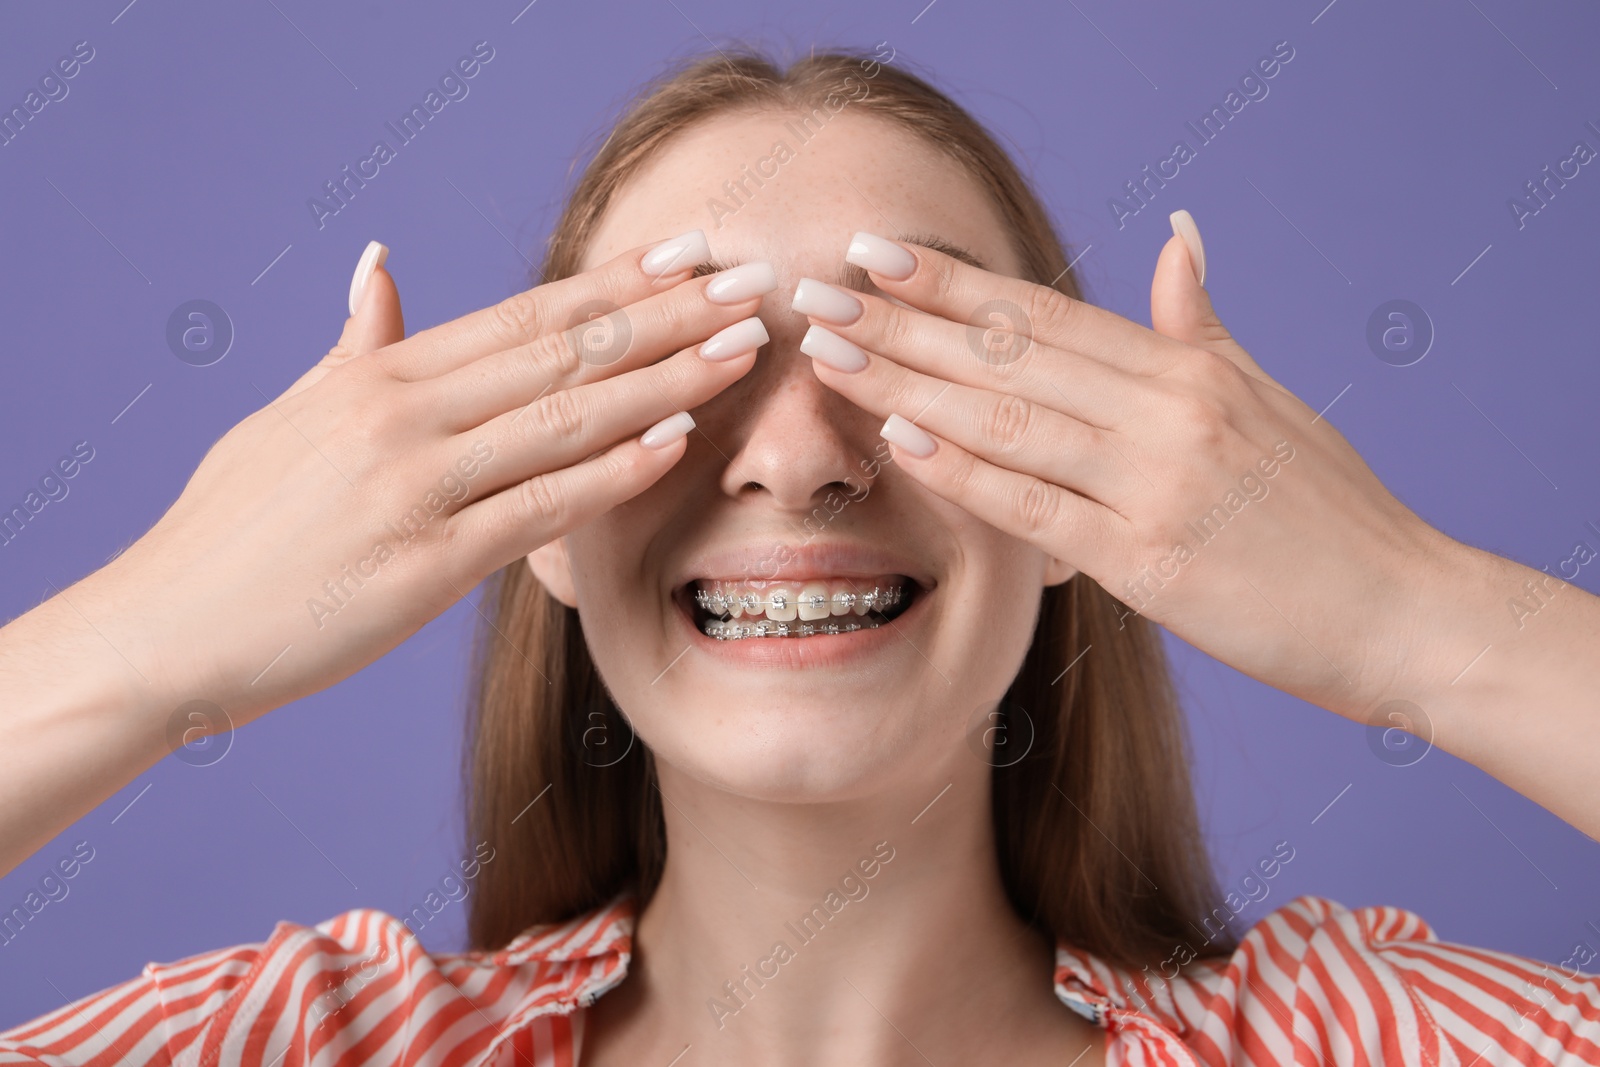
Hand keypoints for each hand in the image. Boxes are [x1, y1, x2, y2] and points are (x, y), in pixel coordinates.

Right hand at [48, 235, 772, 728]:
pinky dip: (612, 471)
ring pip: (564, 418)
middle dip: (669, 315)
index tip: (689, 256)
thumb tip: (380, 267)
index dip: (615, 283)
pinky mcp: (423, 566)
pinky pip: (537, 508)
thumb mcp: (290, 415)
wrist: (164, 629)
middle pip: (563, 351)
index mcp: (378, 377)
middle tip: (753, 285)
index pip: (523, 315)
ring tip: (745, 349)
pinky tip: (677, 440)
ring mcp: (414, 487)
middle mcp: (401, 415)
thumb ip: (355, 345)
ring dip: (667, 379)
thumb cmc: (233, 527)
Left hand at [799, 222, 1473, 723]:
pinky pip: (1039, 506)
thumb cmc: (1331, 513)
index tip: (877, 257)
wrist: (1404, 612)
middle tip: (817, 296)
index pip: (1046, 312)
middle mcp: (1170, 410)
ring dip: (909, 385)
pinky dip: (967, 470)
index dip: (954, 282)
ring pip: (1010, 417)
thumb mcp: (1267, 399)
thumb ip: (1203, 324)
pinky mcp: (1154, 562)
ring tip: (831, 356)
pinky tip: (904, 439)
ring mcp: (1160, 483)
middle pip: (1010, 353)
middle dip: (904, 323)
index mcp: (1189, 370)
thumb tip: (1175, 238)